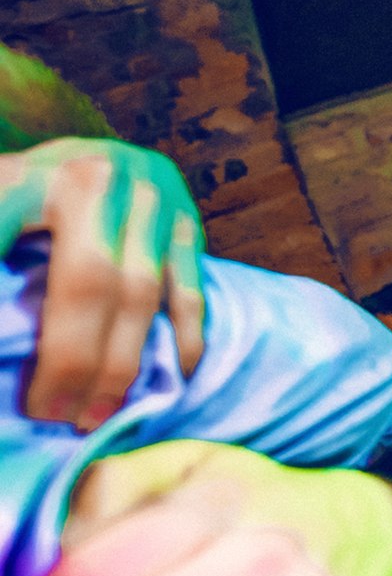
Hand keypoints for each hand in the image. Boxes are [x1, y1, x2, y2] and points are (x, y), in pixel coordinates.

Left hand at [0, 137, 204, 431]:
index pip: (6, 236)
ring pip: (141, 294)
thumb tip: (4, 339)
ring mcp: (152, 201)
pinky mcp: (188, 222)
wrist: (98, 159)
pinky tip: (176, 374)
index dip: (0, 311)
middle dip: (70, 360)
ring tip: (96, 414)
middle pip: (88, 283)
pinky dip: (186, 335)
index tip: (10, 387)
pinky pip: (189, 288)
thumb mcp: (0, 205)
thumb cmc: (32, 199)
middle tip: (51, 416)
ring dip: (121, 365)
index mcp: (32, 178)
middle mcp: (98, 182)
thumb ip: (3, 249)